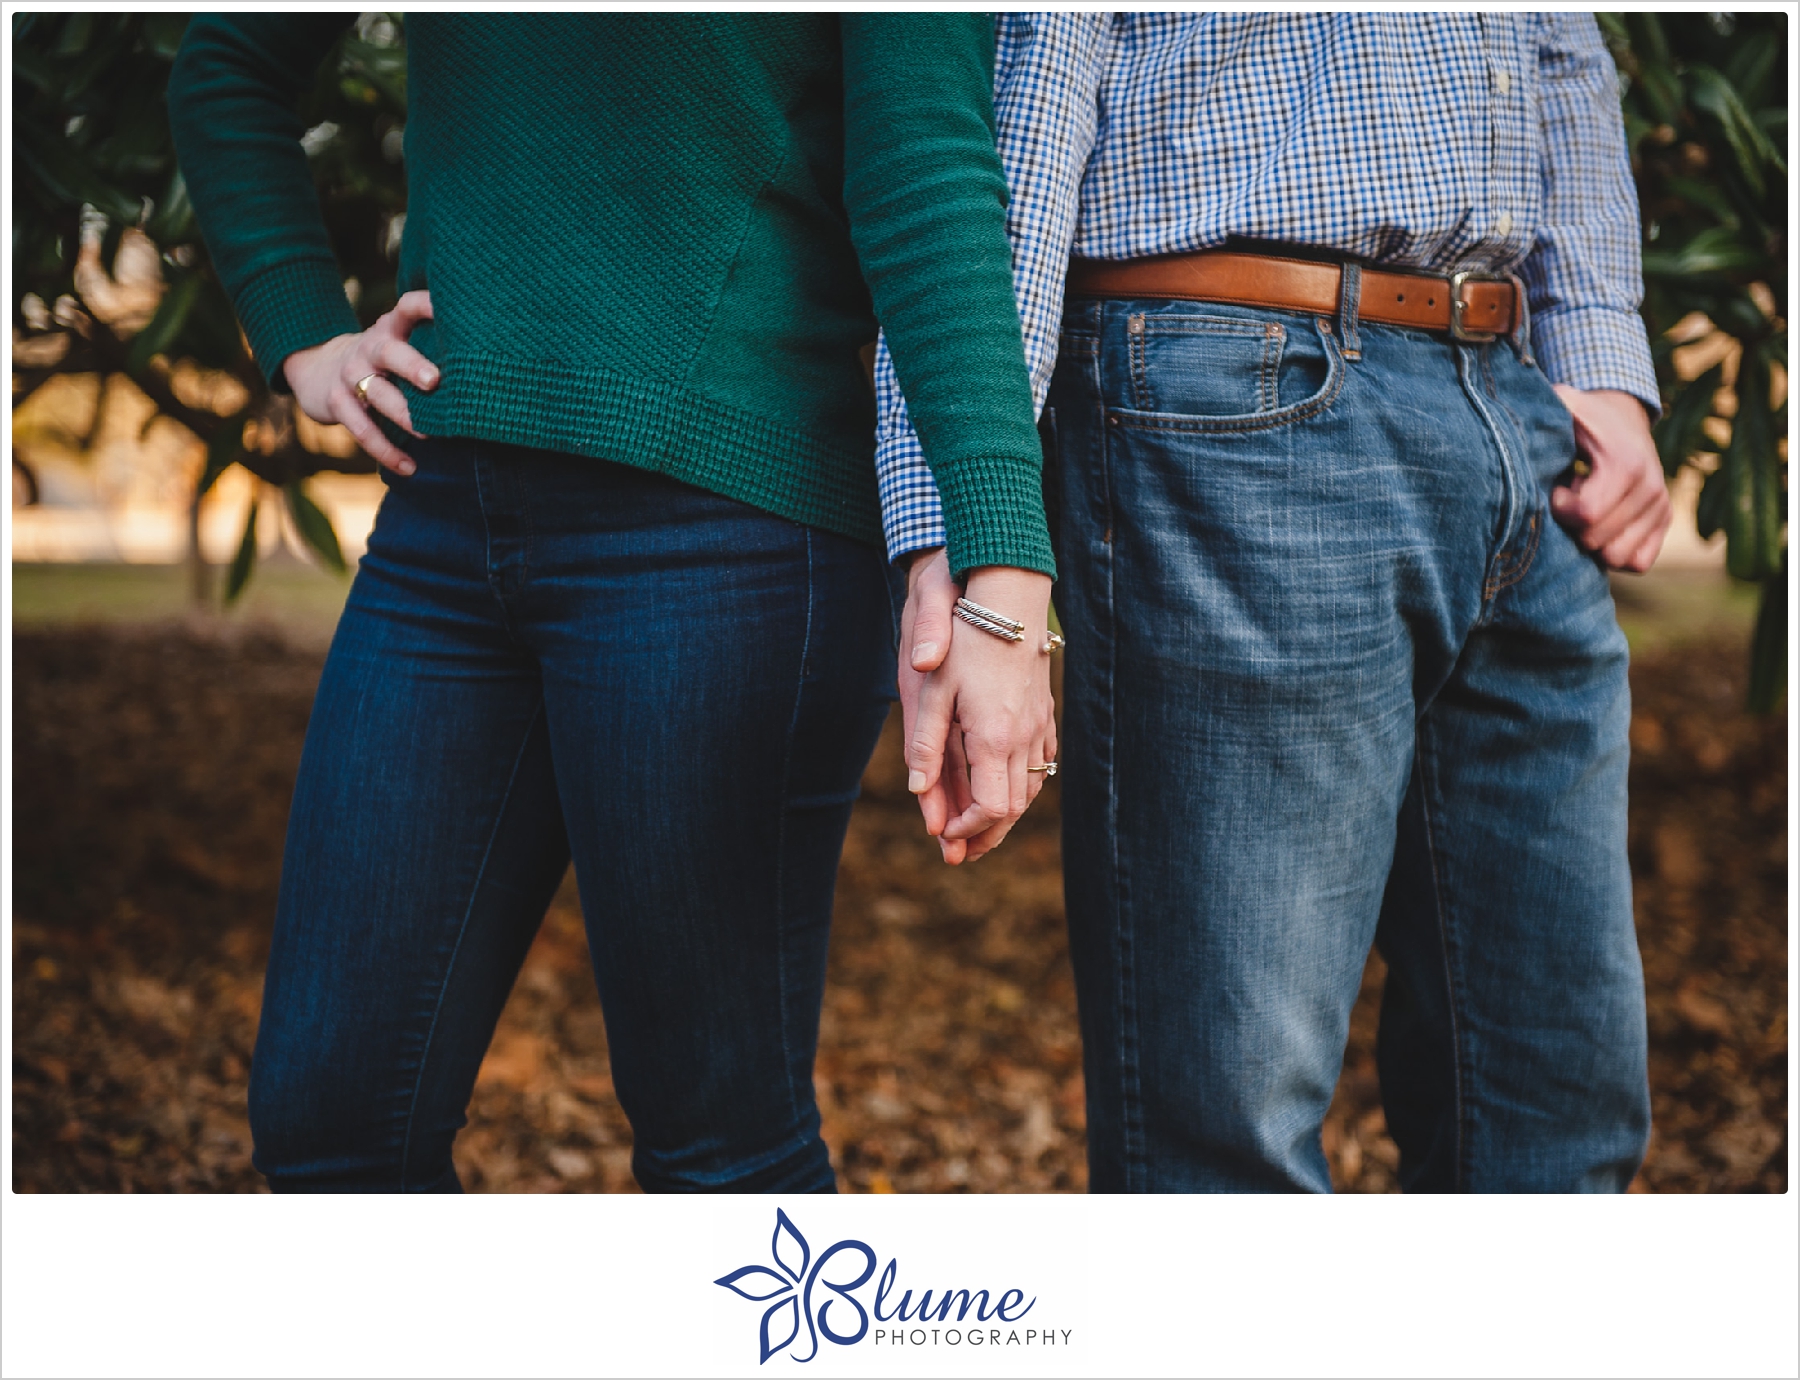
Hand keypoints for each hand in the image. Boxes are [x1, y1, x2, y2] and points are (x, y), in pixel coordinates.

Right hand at [281, 290, 438, 474]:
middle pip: (389, 352)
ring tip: (427, 435)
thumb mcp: (397, 342)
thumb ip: (429, 343)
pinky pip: (363, 430)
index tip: (447, 307)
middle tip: (434, 381)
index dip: (424, 305)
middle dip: (412, 365)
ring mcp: (351, 376)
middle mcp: (370, 349)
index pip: (406, 308)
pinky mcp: (338, 403)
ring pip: (377, 394)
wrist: (318, 369)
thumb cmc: (380, 361)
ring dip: (403, 415)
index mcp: (390, 329)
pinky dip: (386, 451)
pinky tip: (410, 468)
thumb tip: (489, 355)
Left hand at [899, 548, 1056, 864]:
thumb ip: (926, 744)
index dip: (968, 830)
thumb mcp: (933, 691)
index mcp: (994, 737)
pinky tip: (1009, 786)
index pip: (991, 809)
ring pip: (1032, 787)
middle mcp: (1024, 737)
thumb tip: (919, 793)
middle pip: (1014, 807)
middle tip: (962, 853)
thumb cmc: (965, 639)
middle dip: (987, 835)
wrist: (1008, 596)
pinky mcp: (1045, 711)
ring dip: (1007, 815)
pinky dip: (1024, 785)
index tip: (944, 835)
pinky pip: (1042, 761)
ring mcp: (1040, 724)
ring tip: (983, 830)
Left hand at [1549, 386, 1671, 572]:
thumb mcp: (1562, 406)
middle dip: (1572, 525)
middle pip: (1596, 542)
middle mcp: (1652, 487)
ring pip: (1617, 558)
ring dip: (1592, 540)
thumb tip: (1528, 421)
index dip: (1560, 507)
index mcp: (1626, 463)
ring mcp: (1662, 507)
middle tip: (1572, 497)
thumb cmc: (1581, 418)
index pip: (1585, 515)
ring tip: (1587, 508)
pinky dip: (1613, 549)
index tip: (1559, 486)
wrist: (1621, 419)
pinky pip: (1637, 562)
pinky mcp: (1665, 523)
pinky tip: (1602, 523)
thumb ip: (1545, 411)